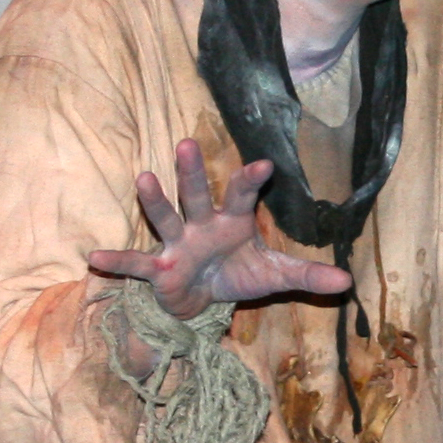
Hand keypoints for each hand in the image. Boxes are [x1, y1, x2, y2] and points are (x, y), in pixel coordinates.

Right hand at [86, 139, 354, 320]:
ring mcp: (175, 243)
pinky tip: (94, 257)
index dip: (251, 180)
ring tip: (143, 176)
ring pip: (164, 217)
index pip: (241, 195)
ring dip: (155, 200)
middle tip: (187, 142)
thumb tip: (347, 281)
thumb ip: (307, 276)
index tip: (266, 164)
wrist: (201, 300)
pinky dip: (118, 261)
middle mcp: (200, 225)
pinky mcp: (158, 267)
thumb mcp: (274, 276)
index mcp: (230, 221)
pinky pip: (136, 262)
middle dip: (192, 172)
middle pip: (196, 194)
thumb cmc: (236, 274)